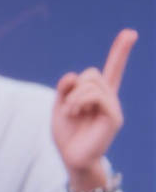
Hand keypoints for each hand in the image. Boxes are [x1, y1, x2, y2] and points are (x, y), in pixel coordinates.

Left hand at [51, 29, 136, 183]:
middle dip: (74, 87)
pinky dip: (79, 101)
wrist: (72, 157)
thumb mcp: (60, 105)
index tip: (131, 33)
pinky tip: (75, 114)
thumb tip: (75, 74)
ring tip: (72, 113)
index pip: (112, 69)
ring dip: (74, 96)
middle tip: (69, 107)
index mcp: (98, 95)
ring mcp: (113, 107)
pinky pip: (96, 95)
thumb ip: (66, 88)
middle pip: (92, 73)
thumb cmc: (67, 133)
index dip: (120, 51)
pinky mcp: (114, 116)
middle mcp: (109, 98)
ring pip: (92, 82)